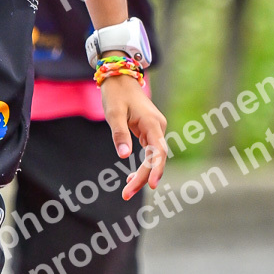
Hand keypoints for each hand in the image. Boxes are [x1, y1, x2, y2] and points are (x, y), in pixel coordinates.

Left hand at [100, 75, 168, 198]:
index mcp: (152, 124)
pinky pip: (149, 153)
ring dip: (142, 175)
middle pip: (156, 159)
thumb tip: (124, 156)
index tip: (151, 185)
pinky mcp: (149, 132)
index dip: (156, 169)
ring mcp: (155, 131)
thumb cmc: (116, 95)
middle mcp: (158, 128)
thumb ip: (119, 134)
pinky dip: (142, 166)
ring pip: (153, 158)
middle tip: (126, 194)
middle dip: (143, 178)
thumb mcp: (114, 114)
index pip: (159, 151)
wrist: (120, 78)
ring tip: (127, 191)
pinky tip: (132, 178)